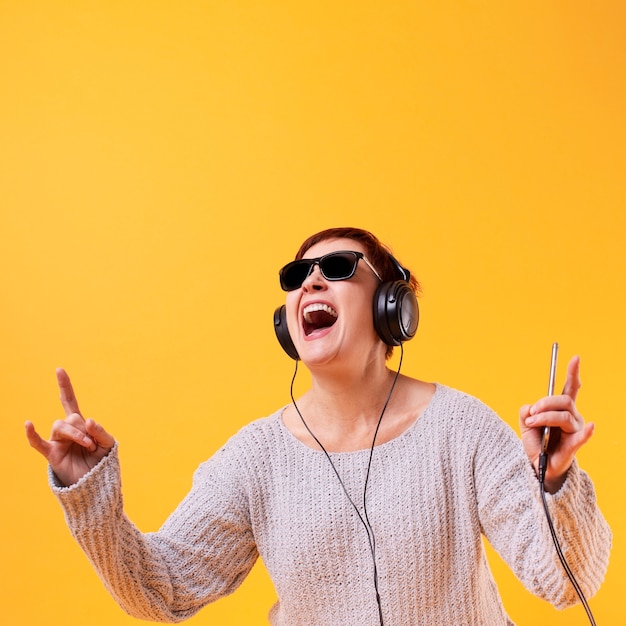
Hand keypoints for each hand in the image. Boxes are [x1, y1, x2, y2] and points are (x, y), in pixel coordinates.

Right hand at [25, 368, 114, 486]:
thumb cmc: (102, 462)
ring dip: (76, 434)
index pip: (69, 401)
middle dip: (84, 428)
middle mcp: (67, 430)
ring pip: (60, 427)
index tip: (59, 370)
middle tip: (93, 444)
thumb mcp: (108, 443)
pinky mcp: (52, 455)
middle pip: (70, 417)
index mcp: (80, 424)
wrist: (97, 483)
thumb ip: (101, 431)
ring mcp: (58, 442)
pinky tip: (29, 424)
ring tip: (88, 446)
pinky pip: (37, 442)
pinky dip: (32, 433)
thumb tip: (89, 420)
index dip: (65, 386)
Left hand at [519, 355, 594, 492]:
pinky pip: (581, 436)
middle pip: (564, 400)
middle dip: (545, 403)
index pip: (570, 388)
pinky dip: (586, 432)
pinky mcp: (574, 445)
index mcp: (561, 409)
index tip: (575, 358)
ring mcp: (575, 430)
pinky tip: (591, 426)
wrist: (537, 464)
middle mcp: (572, 416)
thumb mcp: (525, 423)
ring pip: (563, 416)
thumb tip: (530, 408)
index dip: (573, 373)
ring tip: (532, 423)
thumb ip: (526, 411)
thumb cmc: (536, 442)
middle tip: (532, 411)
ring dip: (544, 417)